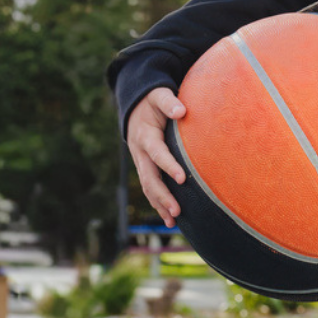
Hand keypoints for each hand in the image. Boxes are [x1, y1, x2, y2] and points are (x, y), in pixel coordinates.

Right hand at [127, 87, 186, 225]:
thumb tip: (181, 110)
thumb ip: (169, 102)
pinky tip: (169, 220)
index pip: (157, 153)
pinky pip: (149, 189)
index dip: (168, 165)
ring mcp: (140, 162)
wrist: (135, 108)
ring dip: (159, 204)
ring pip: (147, 187)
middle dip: (162, 195)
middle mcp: (140, 152)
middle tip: (177, 210)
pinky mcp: (145, 169)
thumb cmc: (153, 102)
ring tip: (173, 221)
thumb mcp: (158, 96)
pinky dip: (158, 204)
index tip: (182, 178)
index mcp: (145, 135)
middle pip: (149, 177)